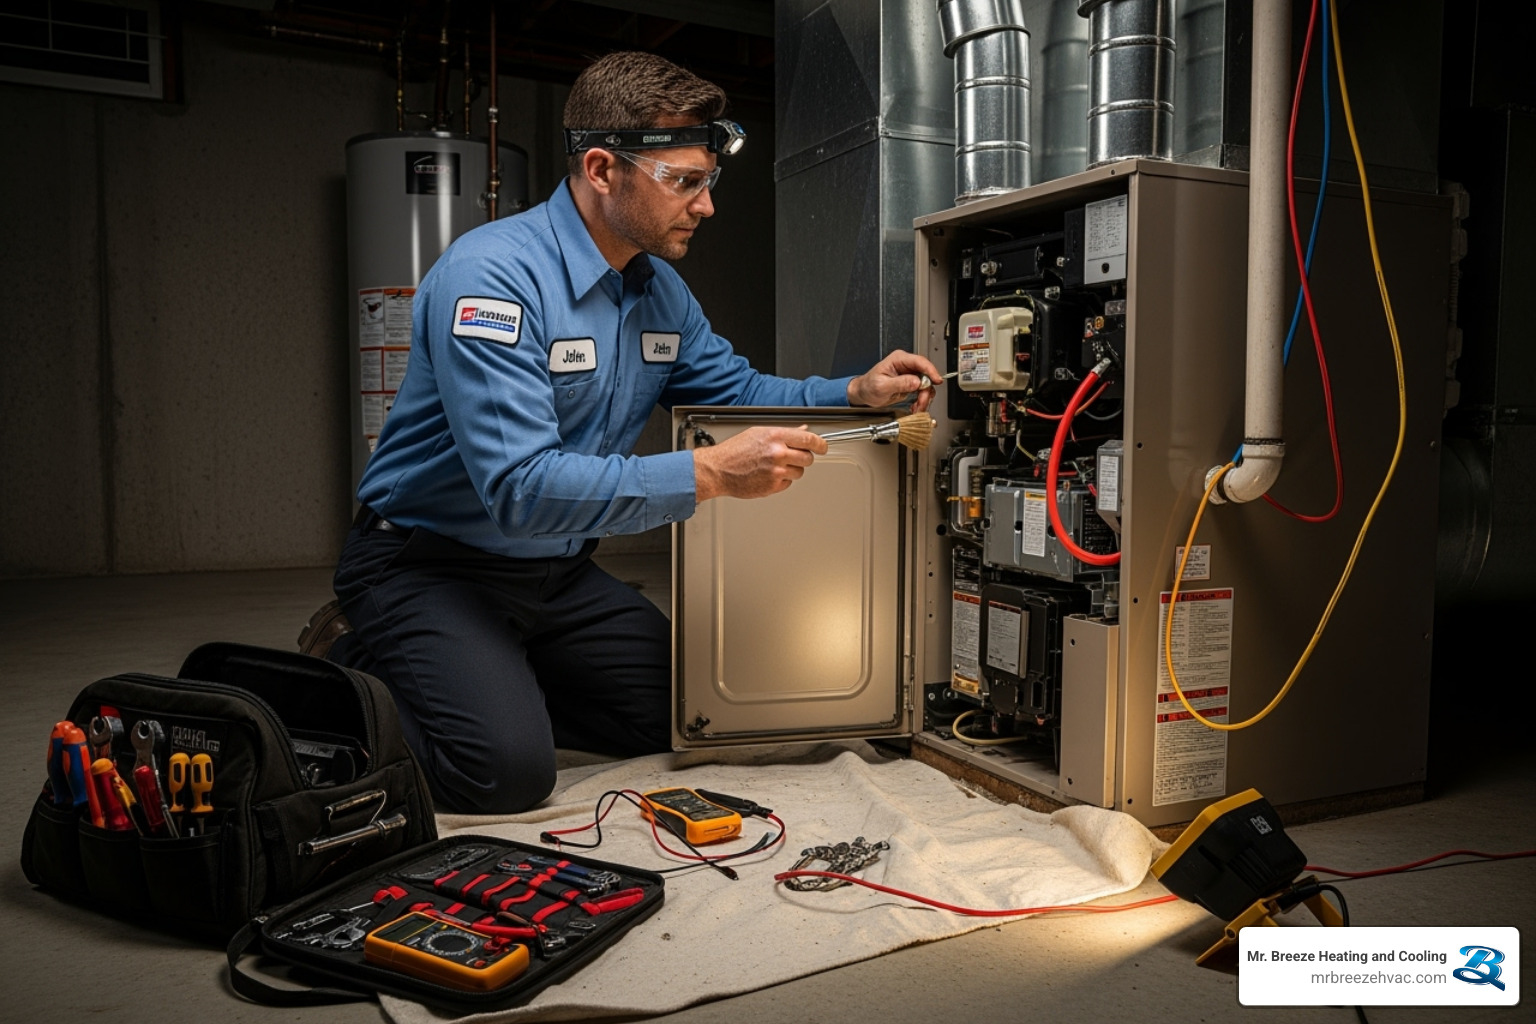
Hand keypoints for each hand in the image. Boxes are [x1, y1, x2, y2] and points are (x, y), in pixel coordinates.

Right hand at [693, 426, 828, 501]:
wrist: (718, 470)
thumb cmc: (734, 451)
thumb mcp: (759, 433)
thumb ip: (783, 433)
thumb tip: (802, 431)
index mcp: (775, 436)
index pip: (809, 440)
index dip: (820, 444)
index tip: (823, 447)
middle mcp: (777, 453)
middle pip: (808, 458)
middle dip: (804, 458)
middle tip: (793, 457)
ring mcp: (776, 471)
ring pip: (799, 472)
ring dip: (792, 470)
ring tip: (773, 466)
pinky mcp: (772, 486)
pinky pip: (788, 483)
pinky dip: (781, 480)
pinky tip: (767, 475)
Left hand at [847, 349, 944, 411]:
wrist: (864, 394)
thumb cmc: (868, 386)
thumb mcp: (882, 386)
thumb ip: (900, 383)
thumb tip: (916, 382)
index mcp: (898, 360)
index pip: (920, 361)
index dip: (930, 370)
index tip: (937, 380)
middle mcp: (906, 365)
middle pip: (926, 375)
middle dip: (926, 391)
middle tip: (921, 402)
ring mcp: (909, 375)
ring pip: (926, 385)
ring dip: (924, 398)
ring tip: (917, 407)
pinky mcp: (911, 384)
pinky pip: (922, 391)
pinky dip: (921, 401)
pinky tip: (915, 406)